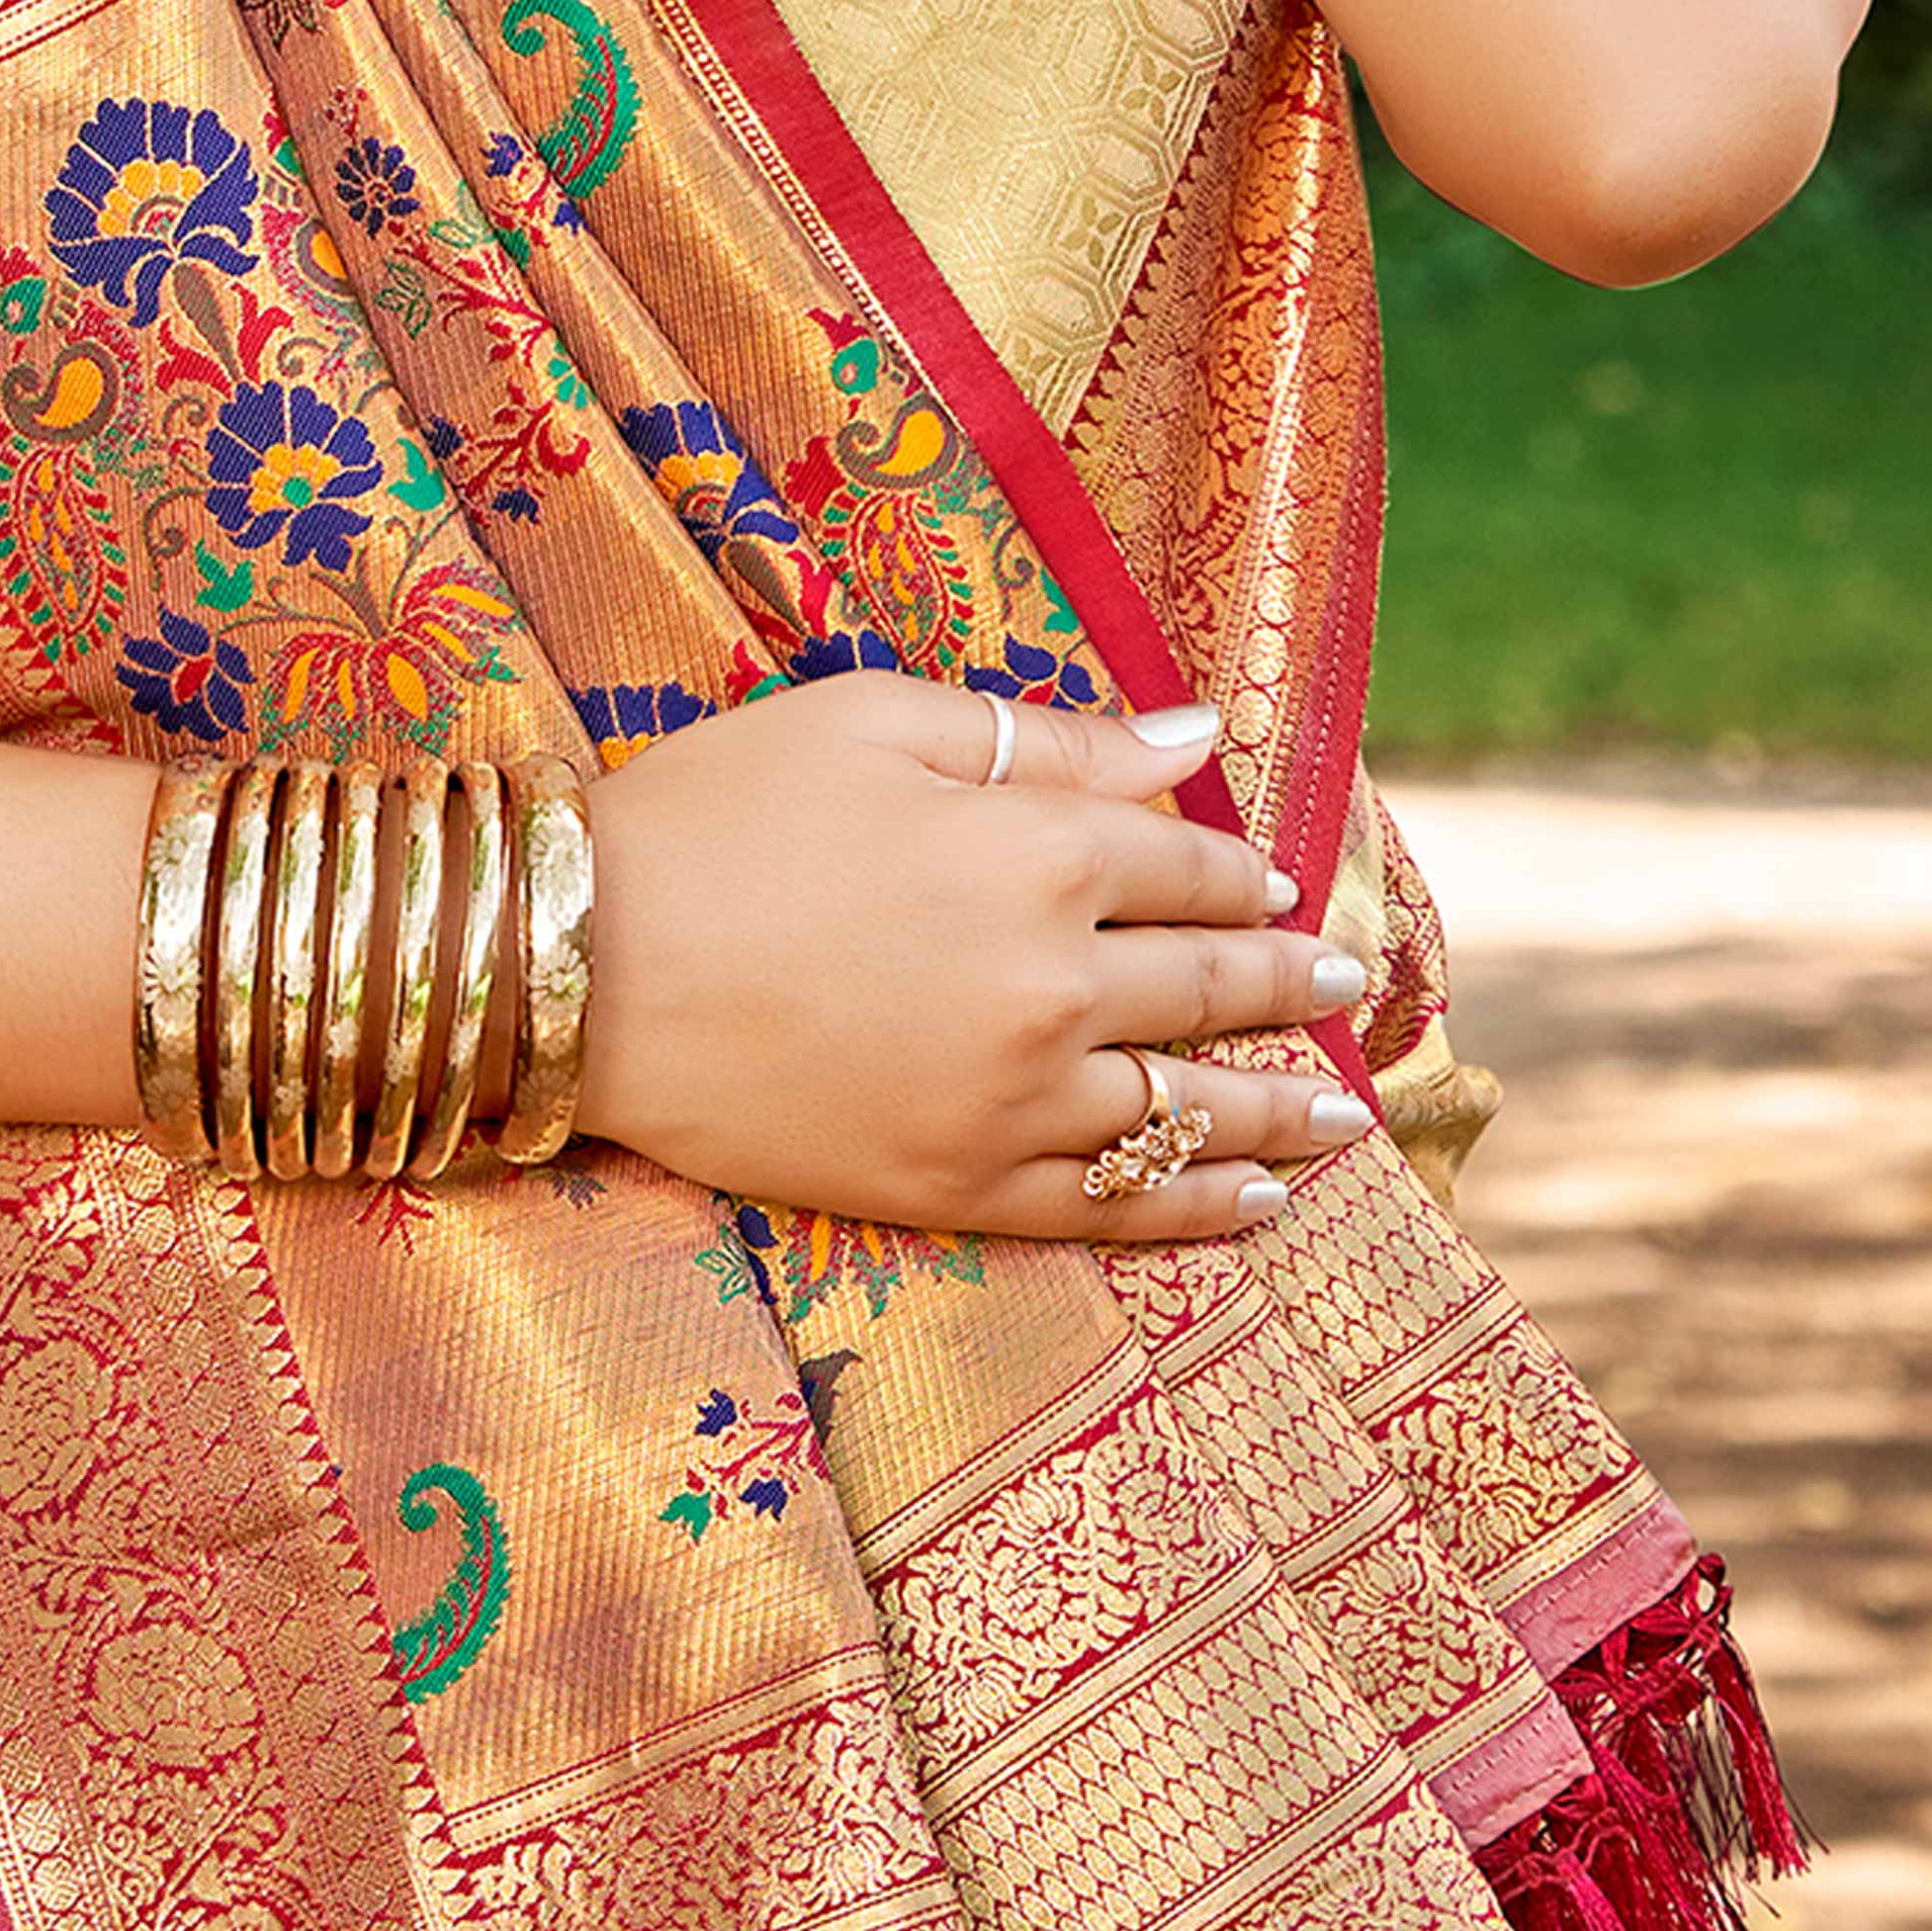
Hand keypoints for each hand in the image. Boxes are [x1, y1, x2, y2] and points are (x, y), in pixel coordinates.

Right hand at [572, 671, 1375, 1241]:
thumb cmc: (717, 817)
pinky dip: (1201, 1209)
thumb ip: (1050, 735)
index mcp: (1043, 853)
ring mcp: (1015, 1102)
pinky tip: (1257, 1205)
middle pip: (1212, 986)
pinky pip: (1116, 1206)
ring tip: (1347, 1115)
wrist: (584, 970)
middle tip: (1345, 983)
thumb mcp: (877, 722)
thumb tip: (1196, 732)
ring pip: (1190, 1111)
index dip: (1240, 866)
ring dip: (1285, 1111)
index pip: (1187, 860)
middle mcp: (1058, 986)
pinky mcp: (961, 1188)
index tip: (1279, 878)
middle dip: (1290, 982)